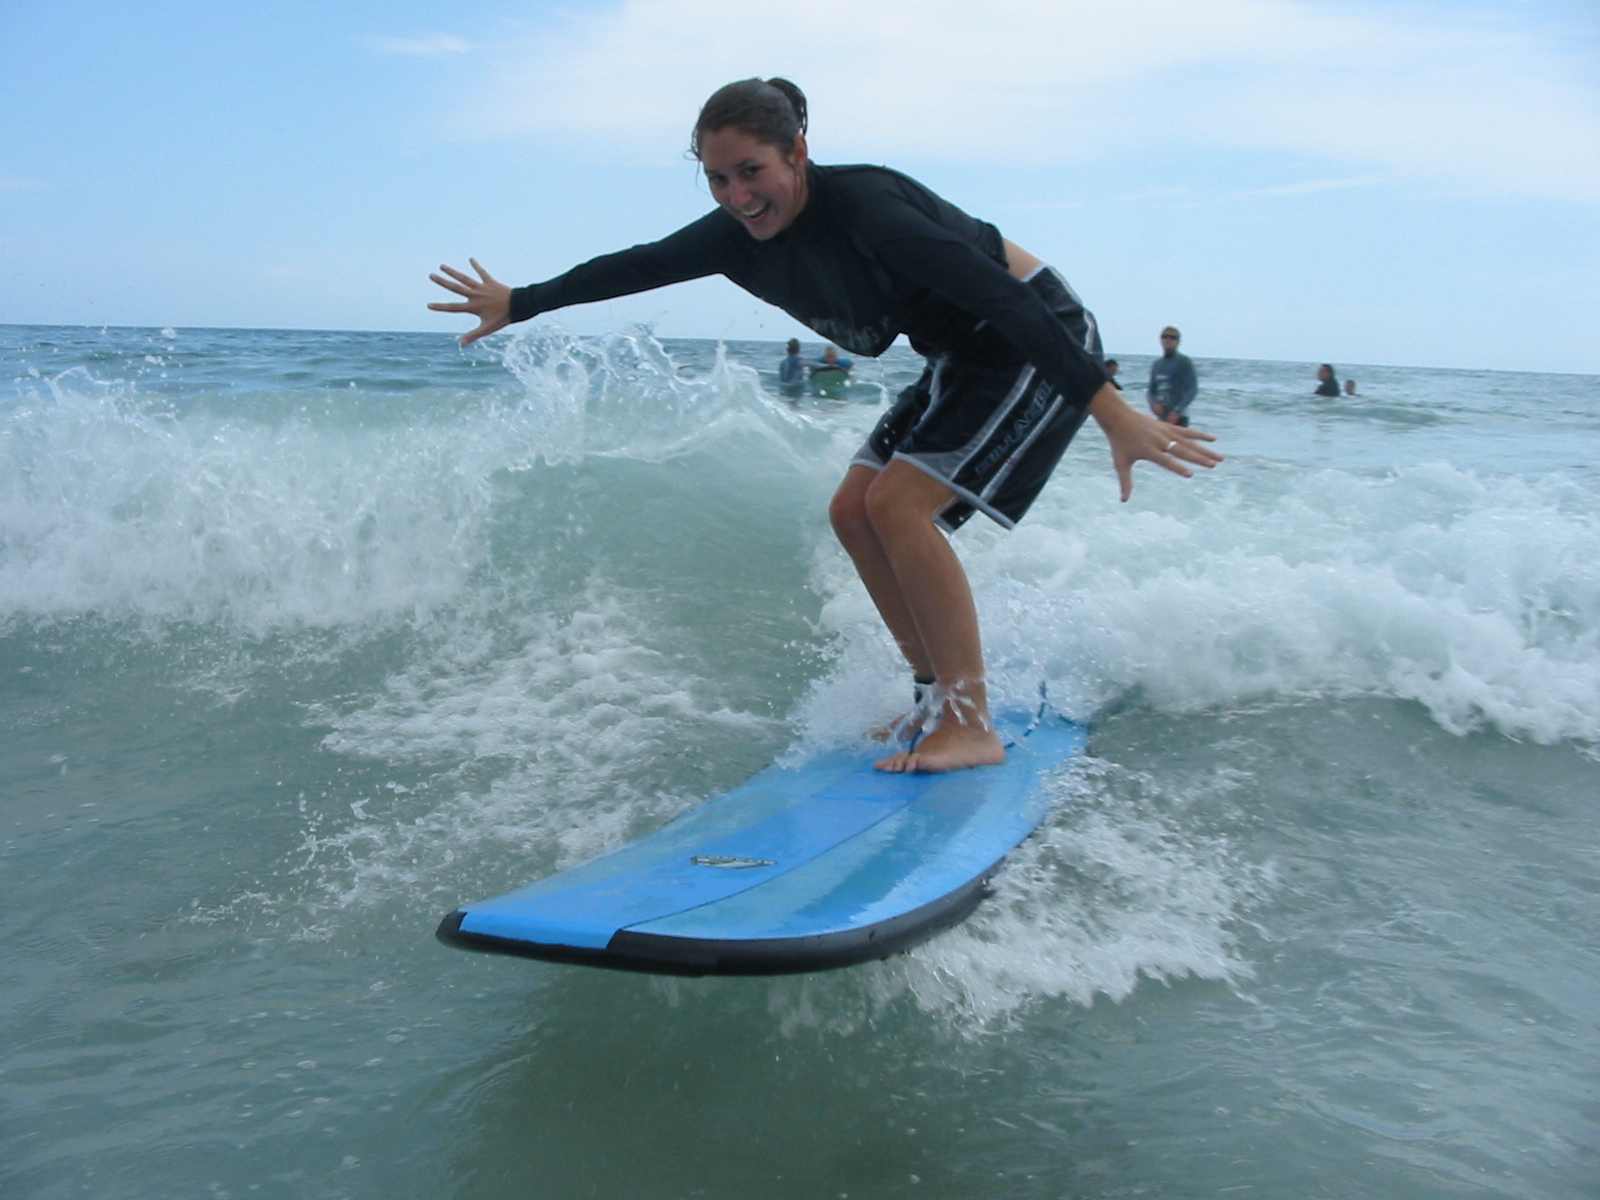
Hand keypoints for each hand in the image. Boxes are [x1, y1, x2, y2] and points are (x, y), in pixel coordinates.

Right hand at [427, 258, 512, 345]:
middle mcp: (475, 295)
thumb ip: (473, 335)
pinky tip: (471, 259)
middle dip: (442, 282)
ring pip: (464, 278)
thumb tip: (461, 344)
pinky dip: (477, 266)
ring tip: (443, 266)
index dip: (440, 307)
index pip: (452, 308)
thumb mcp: (487, 329)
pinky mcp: (490, 282)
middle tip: (431, 275)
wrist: (518, 306)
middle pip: (455, 288)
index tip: (428, 305)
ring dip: (453, 272)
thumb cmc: (502, 318)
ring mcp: (482, 287)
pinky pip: (482, 273)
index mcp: (473, 307)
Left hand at [1088, 382, 1222, 500]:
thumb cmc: (1119, 443)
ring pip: (1189, 442)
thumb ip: (1125, 482)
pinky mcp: (1168, 426)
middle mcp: (1160, 440)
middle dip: (1199, 459)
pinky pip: (1187, 431)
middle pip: (1183, 451)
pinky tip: (1214, 439)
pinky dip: (1200, 435)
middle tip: (1213, 465)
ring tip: (1219, 458)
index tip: (1190, 475)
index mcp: (1149, 450)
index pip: (1166, 461)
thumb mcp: (1120, 463)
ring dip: (1205, 450)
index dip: (1177, 467)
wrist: (1119, 417)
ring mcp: (1166, 432)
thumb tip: (1123, 501)